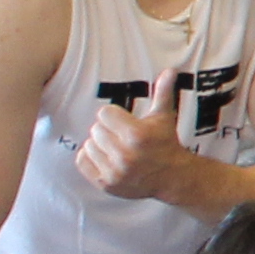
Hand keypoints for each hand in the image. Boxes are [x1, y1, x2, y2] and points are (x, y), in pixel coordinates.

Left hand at [72, 99, 201, 204]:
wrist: (172, 178)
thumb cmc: (165, 143)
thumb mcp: (165, 117)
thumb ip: (163, 92)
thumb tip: (171, 70)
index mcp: (137, 135)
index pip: (104, 113)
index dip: (115, 116)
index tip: (125, 122)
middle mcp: (125, 155)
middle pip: (96, 129)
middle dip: (108, 130)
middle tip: (121, 136)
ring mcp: (115, 172)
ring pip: (89, 145)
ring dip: (99, 144)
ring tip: (115, 147)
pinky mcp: (106, 184)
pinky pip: (82, 161)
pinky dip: (90, 157)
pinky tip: (105, 157)